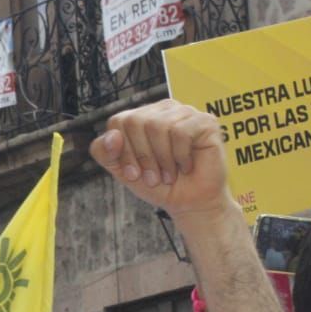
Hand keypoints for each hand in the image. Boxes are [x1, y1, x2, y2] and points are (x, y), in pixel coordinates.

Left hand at [91, 99, 232, 222]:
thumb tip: (112, 136)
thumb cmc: (158, 184)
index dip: (122, 152)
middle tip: (153, 177)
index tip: (133, 174)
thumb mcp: (122, 171)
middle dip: (142, 156)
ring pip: (158, 126)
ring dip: (162, 159)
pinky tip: (186, 166)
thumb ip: (105, 153)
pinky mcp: (205, 121)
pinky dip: (180, 157)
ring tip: (169, 174)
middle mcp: (163, 109)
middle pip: (135, 122)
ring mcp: (185, 112)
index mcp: (141, 116)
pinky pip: (181, 132)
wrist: (189, 202)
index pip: (118, 122)